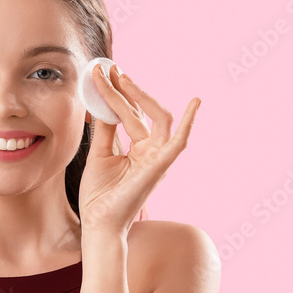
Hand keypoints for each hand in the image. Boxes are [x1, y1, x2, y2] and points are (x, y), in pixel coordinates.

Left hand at [78, 64, 200, 236]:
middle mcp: (152, 150)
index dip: (117, 93)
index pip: (131, 113)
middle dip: (128, 89)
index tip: (101, 73)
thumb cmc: (99, 195)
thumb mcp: (99, 154)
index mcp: (139, 148)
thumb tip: (103, 100)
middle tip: (110, 69)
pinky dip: (189, 123)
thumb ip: (105, 128)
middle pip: (144, 111)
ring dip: (139, 95)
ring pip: (157, 118)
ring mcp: (158, 158)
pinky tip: (195, 103)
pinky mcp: (160, 166)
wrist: (98, 223)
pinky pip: (179, 142)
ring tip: (121, 76)